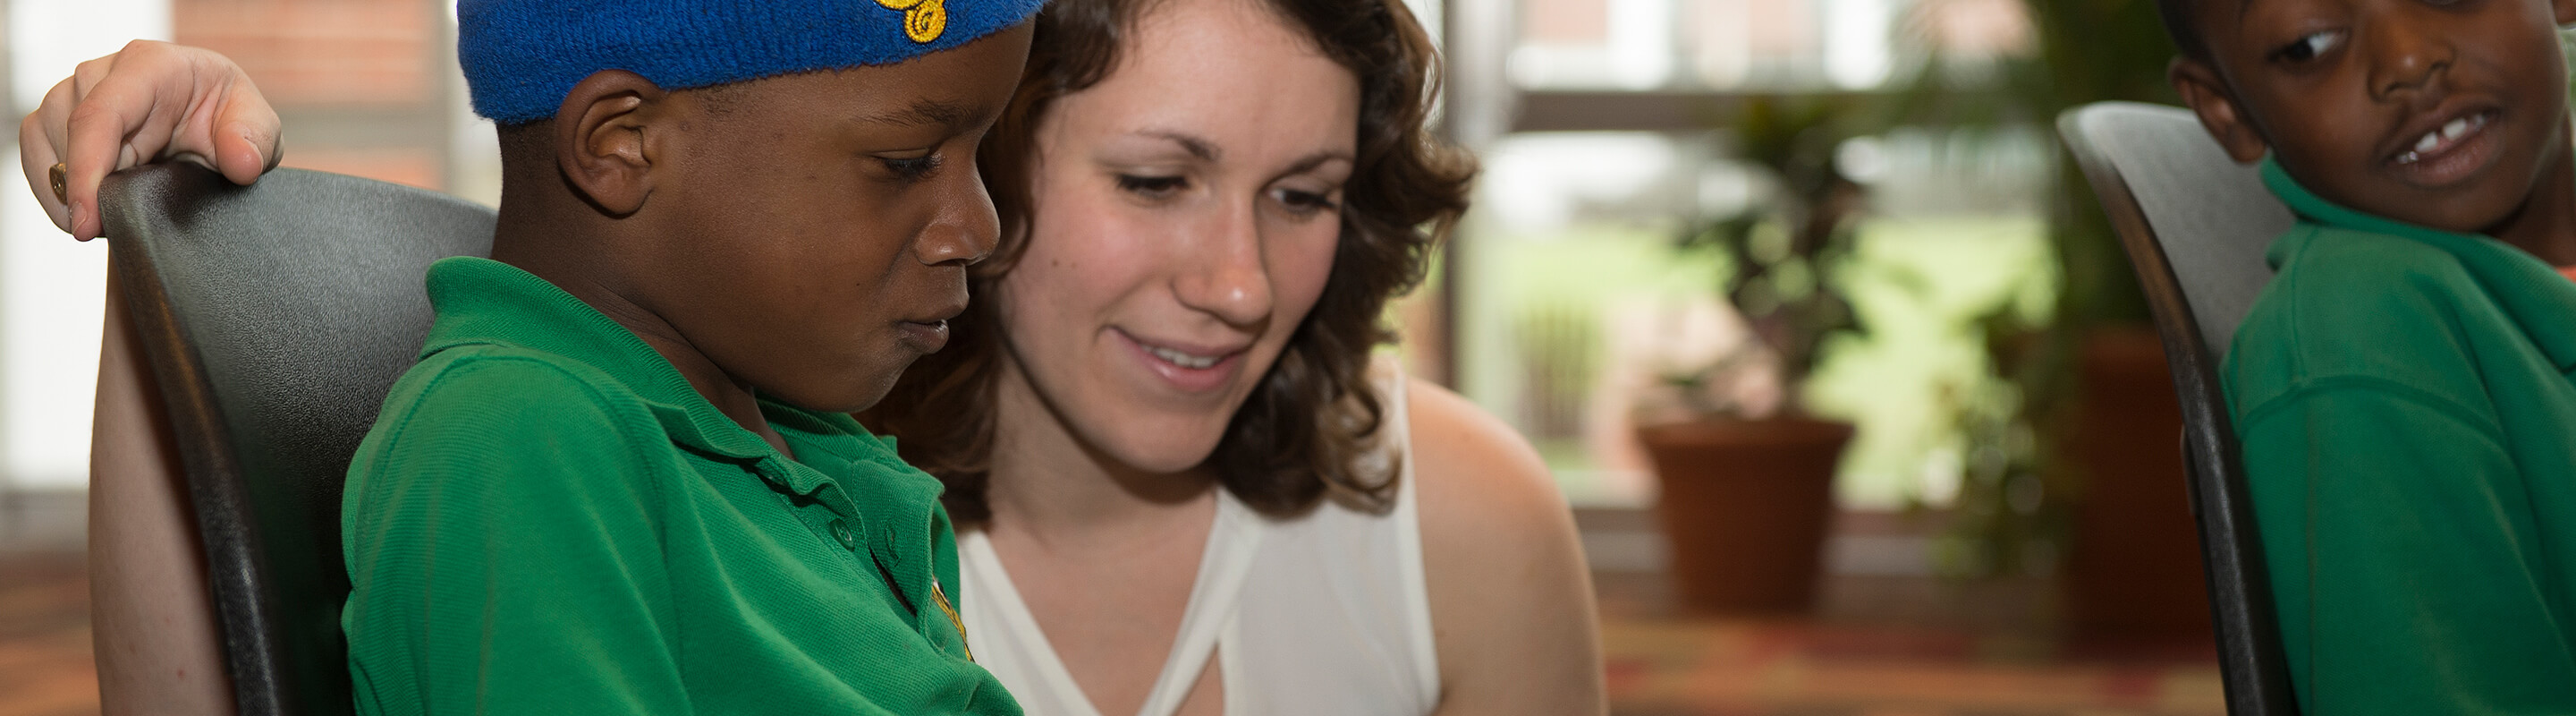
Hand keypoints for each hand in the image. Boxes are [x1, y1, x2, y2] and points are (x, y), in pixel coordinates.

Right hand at [18, 40, 281, 240]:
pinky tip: (91, 211)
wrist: (210, 126)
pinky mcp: (55, 121)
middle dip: (86, 193)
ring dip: (71, 195)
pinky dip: (57, 196)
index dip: (87, 172)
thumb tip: (242, 163)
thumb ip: (255, 140)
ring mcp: (71, 95)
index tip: (88, 223)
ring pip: (46, 153)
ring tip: (113, 217)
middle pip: (67, 138)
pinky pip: (37, 163)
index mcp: (150, 65)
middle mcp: (101, 73)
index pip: (100, 116)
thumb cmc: (230, 118)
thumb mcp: (259, 127)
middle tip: (119, 227)